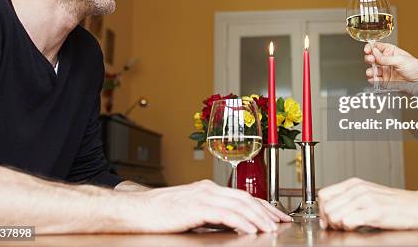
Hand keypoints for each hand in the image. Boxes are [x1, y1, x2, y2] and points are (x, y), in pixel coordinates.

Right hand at [133, 180, 289, 233]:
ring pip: (240, 204)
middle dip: (267, 211)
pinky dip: (241, 221)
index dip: (263, 205)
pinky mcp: (196, 208)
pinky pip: (225, 214)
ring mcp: (203, 196)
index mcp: (208, 189)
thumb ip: (210, 215)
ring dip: (258, 217)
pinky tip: (250, 229)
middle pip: (246, 198)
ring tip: (271, 229)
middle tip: (282, 222)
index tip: (277, 215)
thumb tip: (231, 225)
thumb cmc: (159, 213)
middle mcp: (208, 189)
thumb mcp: (190, 211)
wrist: (136, 210)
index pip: (243, 196)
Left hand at [318, 178, 417, 230]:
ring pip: (334, 215)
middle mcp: (357, 189)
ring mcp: (365, 199)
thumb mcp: (368, 194)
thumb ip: (348, 200)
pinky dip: (349, 228)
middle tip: (340, 226)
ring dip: (339, 225)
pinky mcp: (374, 212)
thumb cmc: (395, 203)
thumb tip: (329, 214)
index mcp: (354, 184)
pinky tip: (359, 227)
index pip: (323, 195)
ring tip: (351, 226)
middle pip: (326, 207)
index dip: (322, 210)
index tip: (328, 220)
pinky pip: (347, 222)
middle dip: (329, 221)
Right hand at [364, 42, 417, 83]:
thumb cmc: (416, 68)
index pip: (378, 47)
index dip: (371, 47)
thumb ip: (386, 58)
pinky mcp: (385, 81)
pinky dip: (373, 79)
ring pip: (372, 69)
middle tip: (371, 60)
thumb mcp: (401, 60)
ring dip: (370, 70)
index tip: (368, 49)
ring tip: (373, 72)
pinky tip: (375, 79)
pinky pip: (375, 80)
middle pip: (372, 57)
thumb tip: (375, 53)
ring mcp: (385, 71)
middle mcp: (387, 61)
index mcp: (391, 52)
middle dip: (369, 58)